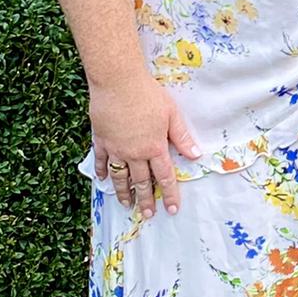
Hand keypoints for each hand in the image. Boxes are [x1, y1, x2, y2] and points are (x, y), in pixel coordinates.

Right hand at [90, 75, 203, 216]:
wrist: (118, 82)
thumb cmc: (148, 95)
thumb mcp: (171, 114)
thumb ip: (182, 136)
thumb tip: (196, 154)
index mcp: (154, 147)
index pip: (165, 176)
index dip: (169, 194)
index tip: (171, 209)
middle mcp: (135, 153)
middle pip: (142, 182)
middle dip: (146, 200)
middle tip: (148, 214)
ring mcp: (116, 148)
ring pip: (120, 177)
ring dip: (124, 192)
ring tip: (127, 205)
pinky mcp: (101, 140)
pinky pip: (102, 161)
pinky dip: (103, 172)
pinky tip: (103, 179)